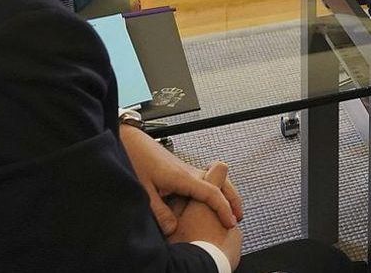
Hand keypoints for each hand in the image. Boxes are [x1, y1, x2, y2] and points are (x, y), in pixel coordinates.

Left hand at [119, 125, 242, 234]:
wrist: (132, 142)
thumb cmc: (137, 160)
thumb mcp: (145, 191)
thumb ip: (159, 212)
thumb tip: (174, 229)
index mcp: (183, 177)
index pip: (212, 193)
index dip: (223, 208)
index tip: (230, 222)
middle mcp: (190, 172)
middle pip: (222, 183)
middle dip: (233, 200)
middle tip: (238, 216)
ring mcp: (188, 171)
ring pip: (216, 181)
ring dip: (225, 194)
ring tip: (229, 210)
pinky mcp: (183, 172)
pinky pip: (206, 181)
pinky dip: (215, 191)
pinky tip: (209, 202)